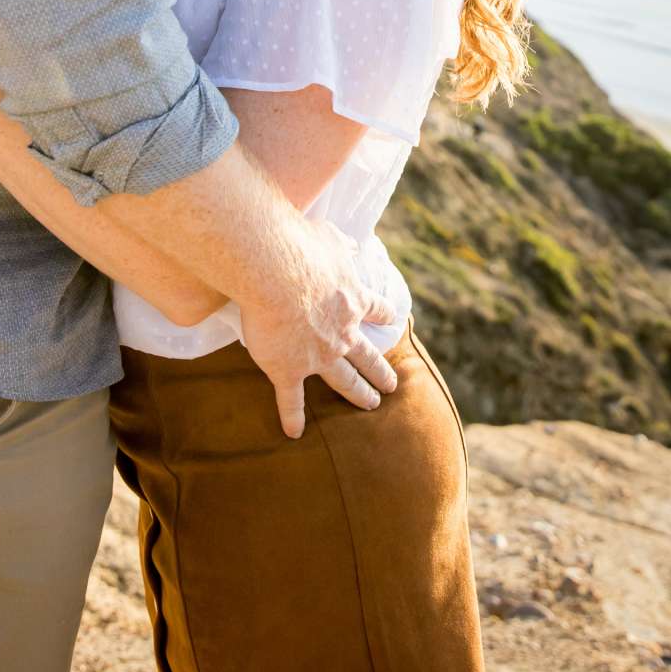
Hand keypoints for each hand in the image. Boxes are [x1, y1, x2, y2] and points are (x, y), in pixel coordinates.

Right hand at [235, 213, 398, 437]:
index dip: (384, 317)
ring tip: (371, 405)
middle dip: (380, 371)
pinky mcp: (289, 370)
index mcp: (352, 300)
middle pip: (367, 356)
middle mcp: (342, 332)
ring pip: (345, 381)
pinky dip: (292, 417)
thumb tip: (353, 245)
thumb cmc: (301, 247)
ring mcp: (319, 355)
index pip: (376, 311)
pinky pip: (292, 401)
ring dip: (358, 394)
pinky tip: (294, 433)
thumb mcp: (330, 238)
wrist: (277, 273)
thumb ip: (342, 245)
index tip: (393, 323)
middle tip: (392, 385)